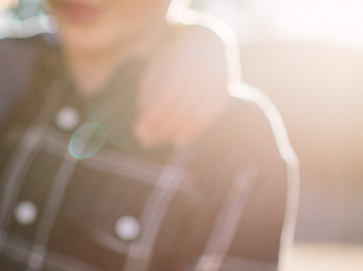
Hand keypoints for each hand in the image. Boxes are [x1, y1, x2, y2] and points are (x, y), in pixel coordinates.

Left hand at [135, 12, 239, 147]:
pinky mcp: (226, 89)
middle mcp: (203, 70)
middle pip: (181, 109)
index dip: (152, 118)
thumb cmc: (175, 56)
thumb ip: (148, 92)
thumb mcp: (157, 66)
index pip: (166, 98)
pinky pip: (210, 116)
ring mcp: (218, 80)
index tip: (138, 130)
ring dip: (176, 132)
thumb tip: (141, 125)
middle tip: (147, 140)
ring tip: (161, 139)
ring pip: (197, 115)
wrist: (210, 38)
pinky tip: (179, 139)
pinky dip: (194, 131)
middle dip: (161, 128)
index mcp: (182, 61)